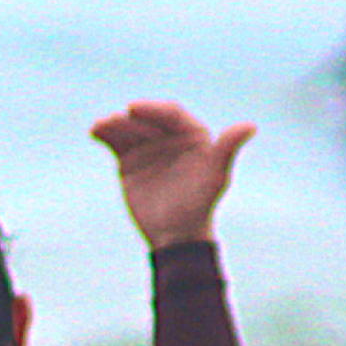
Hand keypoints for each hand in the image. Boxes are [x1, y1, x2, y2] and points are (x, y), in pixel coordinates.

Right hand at [93, 102, 252, 248]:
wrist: (175, 235)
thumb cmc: (199, 205)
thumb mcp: (215, 177)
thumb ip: (227, 149)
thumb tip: (250, 125)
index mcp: (192, 135)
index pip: (170, 115)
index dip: (153, 110)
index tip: (134, 110)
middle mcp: (169, 136)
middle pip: (146, 120)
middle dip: (129, 119)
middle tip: (114, 121)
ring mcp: (148, 147)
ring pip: (129, 129)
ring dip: (114, 124)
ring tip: (100, 126)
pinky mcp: (129, 160)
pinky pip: (115, 142)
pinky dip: (105, 134)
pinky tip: (94, 131)